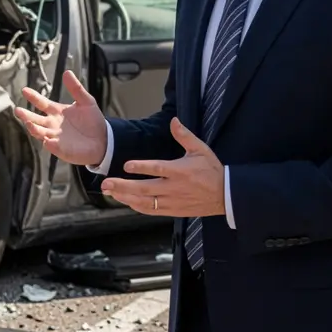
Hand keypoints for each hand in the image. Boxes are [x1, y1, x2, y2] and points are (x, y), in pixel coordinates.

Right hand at [15, 70, 108, 166]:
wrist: (103, 140)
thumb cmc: (93, 120)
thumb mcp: (86, 101)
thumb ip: (76, 88)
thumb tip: (67, 72)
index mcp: (56, 112)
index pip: (41, 103)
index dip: (33, 97)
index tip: (25, 90)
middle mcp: (52, 124)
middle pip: (35, 119)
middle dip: (26, 115)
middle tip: (18, 110)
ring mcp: (55, 137)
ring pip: (40, 133)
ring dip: (34, 129)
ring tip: (29, 123)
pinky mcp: (61, 149)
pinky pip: (53, 146)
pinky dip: (49, 144)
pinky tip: (46, 140)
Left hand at [100, 118, 224, 216]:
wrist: (225, 195)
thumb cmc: (211, 170)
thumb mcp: (201, 149)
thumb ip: (185, 135)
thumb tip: (174, 120)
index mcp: (180, 171)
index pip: (157, 169)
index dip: (141, 167)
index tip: (126, 165)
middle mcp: (174, 187)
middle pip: (145, 188)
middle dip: (123, 186)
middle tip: (106, 183)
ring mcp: (172, 201)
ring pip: (145, 202)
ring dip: (126, 197)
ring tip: (110, 192)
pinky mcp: (173, 211)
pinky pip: (152, 210)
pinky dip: (137, 206)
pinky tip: (125, 201)